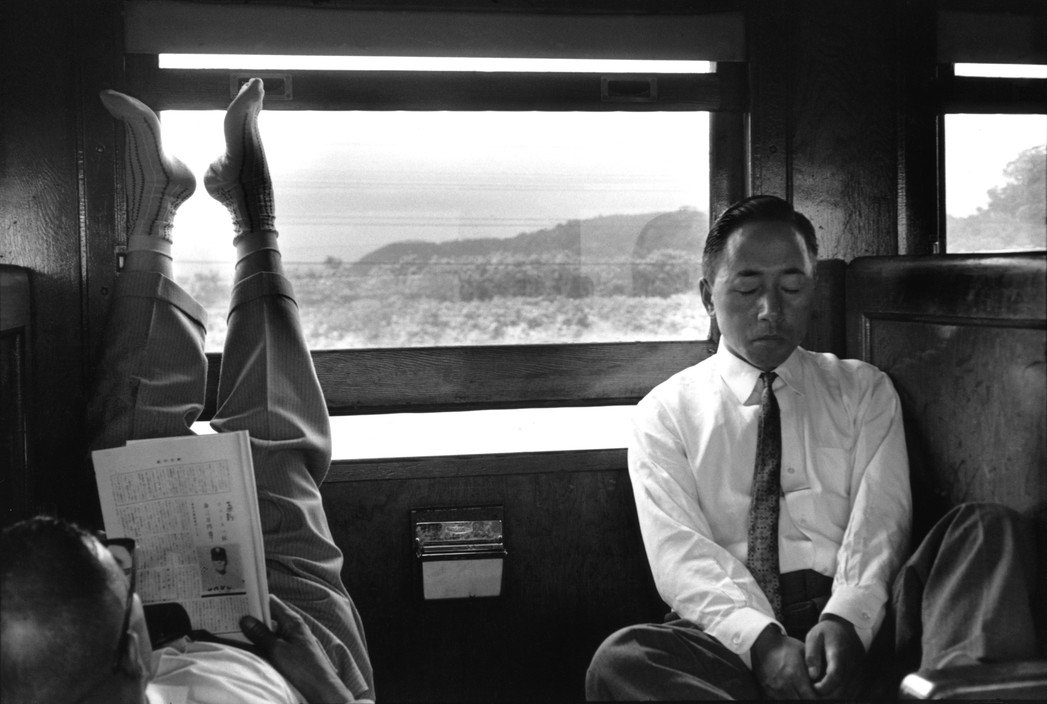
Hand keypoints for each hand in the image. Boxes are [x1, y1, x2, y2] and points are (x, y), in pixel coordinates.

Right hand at [240, 595, 354, 703]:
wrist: (319, 687)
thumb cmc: (302, 666)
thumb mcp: (277, 650)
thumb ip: (261, 635)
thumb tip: (245, 619)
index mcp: (292, 621)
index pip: (271, 603)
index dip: (255, 600)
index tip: (237, 600)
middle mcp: (292, 627)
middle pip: (269, 617)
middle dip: (252, 617)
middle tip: (229, 618)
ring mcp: (291, 639)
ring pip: (269, 631)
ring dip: (255, 632)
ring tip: (233, 631)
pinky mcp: (289, 651)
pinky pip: (272, 642)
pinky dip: (261, 643)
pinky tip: (248, 647)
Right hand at [750, 624, 817, 698]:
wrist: (763, 644)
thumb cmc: (786, 647)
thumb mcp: (804, 653)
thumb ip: (815, 668)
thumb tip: (828, 681)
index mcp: (795, 675)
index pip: (812, 698)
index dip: (820, 698)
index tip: (822, 694)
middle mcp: (785, 685)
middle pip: (802, 702)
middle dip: (810, 699)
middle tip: (814, 694)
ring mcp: (775, 690)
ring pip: (791, 703)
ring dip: (799, 700)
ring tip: (803, 693)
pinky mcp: (768, 692)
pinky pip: (781, 702)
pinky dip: (789, 699)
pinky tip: (794, 693)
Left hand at [804, 615, 863, 697]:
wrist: (846, 628)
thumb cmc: (826, 633)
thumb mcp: (814, 637)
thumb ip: (811, 655)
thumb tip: (812, 676)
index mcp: (838, 654)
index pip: (835, 675)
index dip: (825, 686)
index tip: (814, 688)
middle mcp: (851, 665)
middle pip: (842, 688)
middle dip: (827, 695)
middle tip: (812, 695)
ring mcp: (857, 671)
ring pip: (847, 692)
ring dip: (833, 696)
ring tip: (817, 694)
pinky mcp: (858, 676)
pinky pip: (851, 691)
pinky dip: (839, 695)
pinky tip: (827, 693)